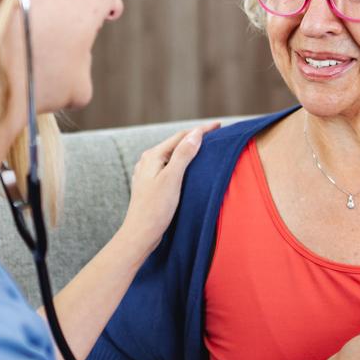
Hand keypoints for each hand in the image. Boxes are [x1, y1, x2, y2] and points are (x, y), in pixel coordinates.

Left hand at [119, 123, 218, 255]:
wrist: (140, 234)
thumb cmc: (155, 208)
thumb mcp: (172, 178)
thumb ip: (183, 154)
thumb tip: (195, 134)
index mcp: (153, 156)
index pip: (181, 136)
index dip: (201, 130)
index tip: (219, 125)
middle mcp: (148, 161)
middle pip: (176, 144)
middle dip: (195, 138)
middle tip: (215, 135)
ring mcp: (148, 173)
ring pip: (172, 156)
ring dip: (188, 151)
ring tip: (204, 149)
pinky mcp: (151, 185)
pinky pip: (169, 167)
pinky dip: (182, 164)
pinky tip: (187, 169)